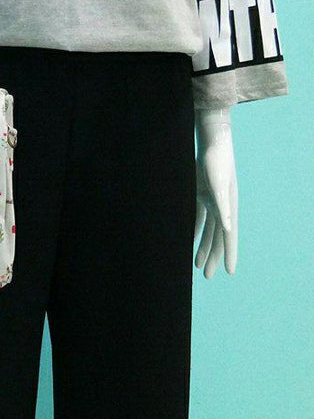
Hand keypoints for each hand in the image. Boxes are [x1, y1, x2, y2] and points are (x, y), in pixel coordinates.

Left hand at [193, 107, 237, 277]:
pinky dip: (194, 231)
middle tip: (208, 276)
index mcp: (228, 208)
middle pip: (218, 239)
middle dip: (213, 257)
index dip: (229, 255)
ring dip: (203, 247)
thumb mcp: (218, 184)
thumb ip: (223, 206)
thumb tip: (227, 228)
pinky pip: (198, 219)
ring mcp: (212, 202)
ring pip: (208, 231)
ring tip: (198, 264)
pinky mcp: (201, 195)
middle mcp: (222, 208)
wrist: (212, 142)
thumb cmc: (216, 161)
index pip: (229, 238)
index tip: (228, 272)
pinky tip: (189, 242)